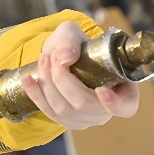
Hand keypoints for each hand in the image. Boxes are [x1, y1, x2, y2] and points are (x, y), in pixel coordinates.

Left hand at [20, 21, 140, 128]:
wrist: (62, 56)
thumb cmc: (76, 45)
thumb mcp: (74, 33)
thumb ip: (70, 40)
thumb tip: (65, 58)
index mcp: (122, 90)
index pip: (126, 106)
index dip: (115, 103)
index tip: (102, 90)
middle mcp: (105, 110)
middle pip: (84, 104)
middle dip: (63, 80)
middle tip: (53, 57)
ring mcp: (86, 119)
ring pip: (64, 109)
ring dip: (48, 84)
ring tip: (42, 60)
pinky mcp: (67, 121)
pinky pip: (49, 113)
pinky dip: (36, 95)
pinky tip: (28, 79)